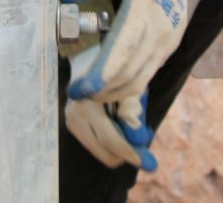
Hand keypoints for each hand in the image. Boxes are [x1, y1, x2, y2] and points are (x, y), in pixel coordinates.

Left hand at [60, 0, 222, 104]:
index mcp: (143, 8)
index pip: (122, 52)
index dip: (101, 75)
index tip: (80, 87)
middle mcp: (158, 33)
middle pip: (130, 75)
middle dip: (102, 90)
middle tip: (77, 93)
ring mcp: (166, 43)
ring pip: (140, 80)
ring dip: (114, 92)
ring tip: (90, 92)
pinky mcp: (168, 47)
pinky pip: (147, 74)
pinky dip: (127, 85)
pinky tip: (109, 83)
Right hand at [64, 48, 156, 170]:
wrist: (91, 57)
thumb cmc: (116, 71)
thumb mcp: (130, 88)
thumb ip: (134, 114)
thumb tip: (140, 141)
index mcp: (89, 103)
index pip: (112, 140)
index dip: (134, 154)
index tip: (151, 165)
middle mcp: (76, 114)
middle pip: (107, 153)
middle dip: (129, 153)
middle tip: (144, 139)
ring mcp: (71, 121)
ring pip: (102, 153)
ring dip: (120, 148)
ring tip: (130, 127)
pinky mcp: (72, 125)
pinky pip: (97, 146)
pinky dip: (111, 143)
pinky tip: (117, 125)